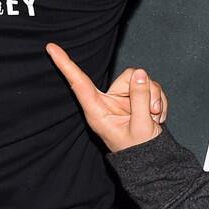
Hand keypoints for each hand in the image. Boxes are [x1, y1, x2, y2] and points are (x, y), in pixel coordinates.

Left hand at [46, 43, 166, 152]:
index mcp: (97, 110)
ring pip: (142, 79)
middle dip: (146, 90)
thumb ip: (141, 99)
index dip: (65, 65)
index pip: (79, 83)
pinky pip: (150, 86)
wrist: (153, 160)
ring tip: (155, 117)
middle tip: (153, 113)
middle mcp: (108, 101)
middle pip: (127, 76)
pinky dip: (158, 100)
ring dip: (153, 97)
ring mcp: (122, 98)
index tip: (50, 48)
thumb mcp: (142, 127)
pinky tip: (156, 116)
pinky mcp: (135, 97)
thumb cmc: (139, 149)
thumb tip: (140, 73)